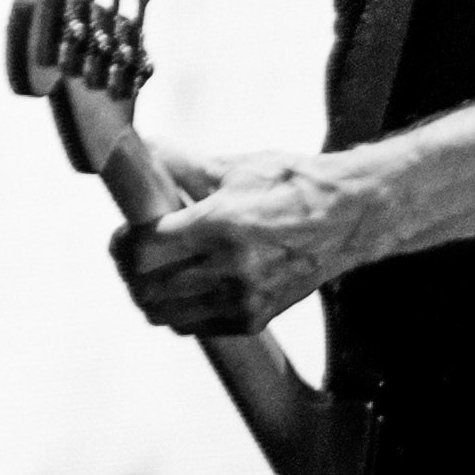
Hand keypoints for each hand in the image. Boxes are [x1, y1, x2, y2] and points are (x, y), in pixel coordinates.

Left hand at [111, 151, 355, 335]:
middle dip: (130, 270)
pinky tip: (183, 287)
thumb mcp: (234, 167)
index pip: (144, 251)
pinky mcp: (256, 318)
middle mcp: (231, 269)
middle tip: (132, 252)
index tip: (124, 232)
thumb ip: (179, 162)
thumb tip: (140, 147)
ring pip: (167, 315)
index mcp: (220, 225)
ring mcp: (244, 300)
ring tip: (154, 272)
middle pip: (148, 288)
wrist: (350, 217)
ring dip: (150, 295)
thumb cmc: (295, 186)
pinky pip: (196, 327)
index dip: (123, 243)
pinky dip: (179, 311)